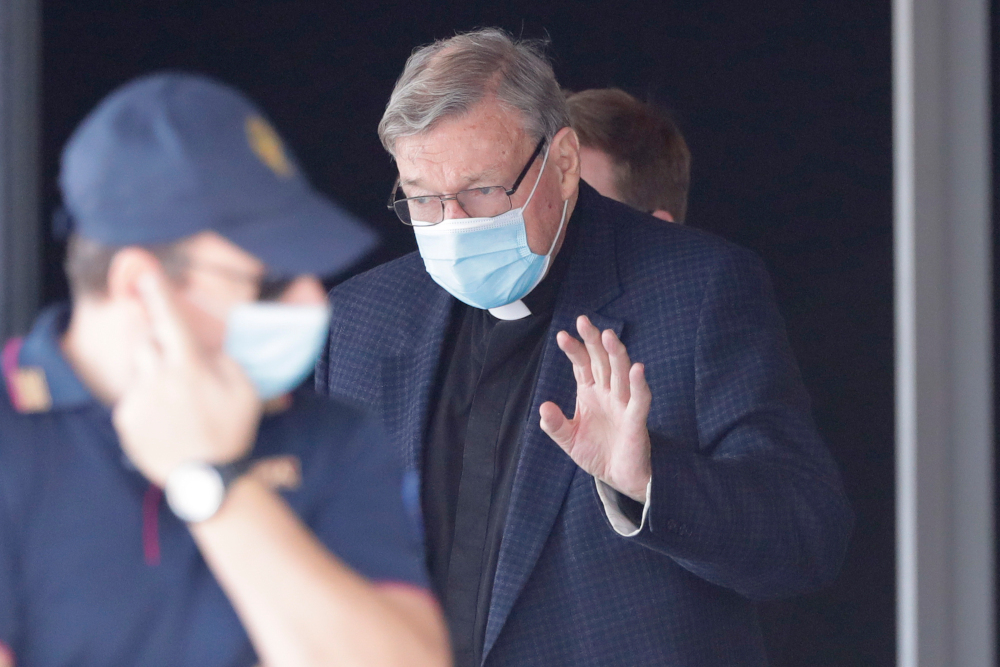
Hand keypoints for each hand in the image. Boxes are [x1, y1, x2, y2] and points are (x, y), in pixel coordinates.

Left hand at [113, 272, 261, 485]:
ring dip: (154, 374)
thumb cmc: (231, 430)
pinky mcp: (125, 419)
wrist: (207, 479)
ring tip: (177, 401)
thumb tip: (204, 347)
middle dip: (155, 341)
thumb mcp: (246, 389)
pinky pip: (132, 396)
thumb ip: (224, 360)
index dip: (157, 293)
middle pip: (145, 340)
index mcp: (189, 368)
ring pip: (138, 369)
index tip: (145, 272)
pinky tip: (167, 420)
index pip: (170, 320)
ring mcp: (138, 400)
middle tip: (175, 361)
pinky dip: (147, 401)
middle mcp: (158, 379)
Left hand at [539, 315, 651, 502]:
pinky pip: (640, 399)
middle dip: (593, 341)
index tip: (562, 336)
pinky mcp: (636, 420)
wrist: (619, 478)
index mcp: (591, 392)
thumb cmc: (596, 453)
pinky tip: (637, 369)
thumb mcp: (569, 439)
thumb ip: (555, 425)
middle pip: (602, 361)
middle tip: (583, 321)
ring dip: (616, 354)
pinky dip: (639, 384)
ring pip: (621, 373)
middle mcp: (608, 392)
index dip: (574, 350)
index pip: (582, 365)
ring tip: (608, 335)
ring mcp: (623, 404)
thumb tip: (543, 407)